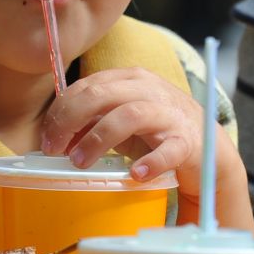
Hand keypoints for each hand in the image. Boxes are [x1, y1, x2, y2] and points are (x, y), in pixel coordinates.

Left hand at [39, 68, 253, 228]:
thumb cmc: (154, 130)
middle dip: (70, 121)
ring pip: (128, 116)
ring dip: (98, 139)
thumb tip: (54, 136)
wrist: (206, 148)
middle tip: (55, 150)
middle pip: (101, 95)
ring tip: (81, 162)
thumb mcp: (118, 119)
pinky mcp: (187, 141)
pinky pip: (168, 149)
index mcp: (128, 79)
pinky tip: (135, 173)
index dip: (61, 111)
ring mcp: (169, 114)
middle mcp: (148, 90)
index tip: (47, 138)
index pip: (86, 86)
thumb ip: (90, 120)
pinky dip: (151, 161)